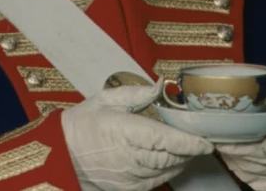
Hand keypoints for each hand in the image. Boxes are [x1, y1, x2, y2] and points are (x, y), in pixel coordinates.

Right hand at [62, 81, 213, 190]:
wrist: (59, 155)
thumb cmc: (81, 125)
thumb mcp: (105, 100)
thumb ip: (136, 93)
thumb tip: (160, 84)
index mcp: (124, 131)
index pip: (166, 140)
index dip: (190, 143)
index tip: (206, 142)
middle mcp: (129, 157)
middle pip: (171, 157)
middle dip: (189, 150)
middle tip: (200, 141)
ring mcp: (128, 176)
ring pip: (166, 171)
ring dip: (180, 161)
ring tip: (188, 149)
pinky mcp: (127, 188)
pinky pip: (156, 182)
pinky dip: (168, 172)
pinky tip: (171, 162)